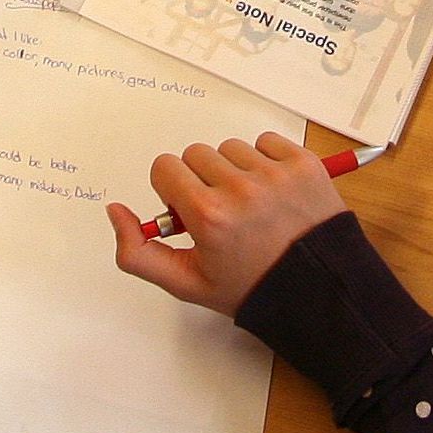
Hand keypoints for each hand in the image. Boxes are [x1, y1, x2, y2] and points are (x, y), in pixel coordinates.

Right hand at [108, 132, 346, 317]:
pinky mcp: (303, 164)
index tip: (190, 210)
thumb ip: (138, 252)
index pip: (165, 167)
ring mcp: (275, 173)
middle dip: (201, 179)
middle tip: (222, 210)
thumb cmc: (252, 287)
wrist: (317, 291)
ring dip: (234, 170)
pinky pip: (267, 142)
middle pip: (196, 154)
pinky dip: (266, 161)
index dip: (173, 189)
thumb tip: (115, 211)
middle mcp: (240, 189)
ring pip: (231, 148)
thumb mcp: (186, 283)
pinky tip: (273, 192)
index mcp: (208, 215)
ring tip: (252, 204)